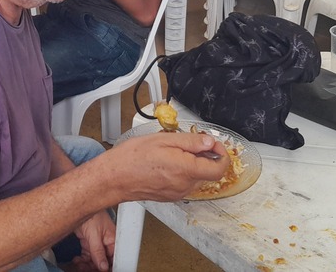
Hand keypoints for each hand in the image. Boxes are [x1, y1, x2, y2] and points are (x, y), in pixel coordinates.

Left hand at [70, 211, 114, 270]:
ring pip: (94, 259)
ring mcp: (97, 241)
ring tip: (80, 265)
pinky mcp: (88, 241)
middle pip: (103, 260)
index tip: (101, 271)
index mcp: (113, 240)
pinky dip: (82, 259)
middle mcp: (106, 241)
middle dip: (95, 266)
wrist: (77, 203)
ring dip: (87, 264)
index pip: (114, 258)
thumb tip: (104, 266)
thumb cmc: (91, 213)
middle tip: (87, 269)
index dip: (108, 266)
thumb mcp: (94, 235)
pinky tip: (78, 260)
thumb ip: (98, 251)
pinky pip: (87, 255)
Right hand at [104, 132, 229, 201]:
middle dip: (204, 155)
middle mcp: (184, 185)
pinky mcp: (170, 196)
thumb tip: (209, 141)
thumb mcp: (163, 140)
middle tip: (190, 142)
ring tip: (173, 151)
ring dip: (192, 163)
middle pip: (207, 172)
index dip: (221, 154)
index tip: (214, 144)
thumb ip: (191, 141)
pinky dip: (182, 171)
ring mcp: (177, 192)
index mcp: (186, 169)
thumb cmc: (132, 159)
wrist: (114, 178)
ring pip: (195, 176)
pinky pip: (184, 182)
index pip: (219, 168)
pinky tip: (167, 162)